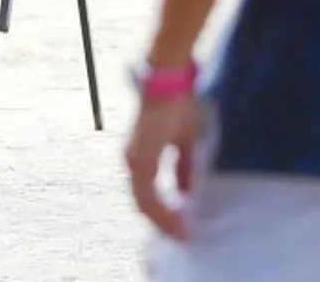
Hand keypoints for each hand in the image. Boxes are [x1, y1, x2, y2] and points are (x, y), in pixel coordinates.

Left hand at [124, 93, 198, 242]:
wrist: (169, 83)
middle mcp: (132, 161)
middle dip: (163, 222)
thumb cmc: (177, 106)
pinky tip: (175, 218)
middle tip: (182, 236)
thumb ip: (183, 167)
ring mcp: (134, 159)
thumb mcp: (184, 143)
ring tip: (180, 232)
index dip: (163, 214)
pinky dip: (160, 209)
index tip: (182, 228)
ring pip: (143, 202)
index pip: (147, 195)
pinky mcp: (140, 157)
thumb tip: (186, 191)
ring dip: (162, 219)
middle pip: (142, 203)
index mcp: (141, 158)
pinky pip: (146, 193)